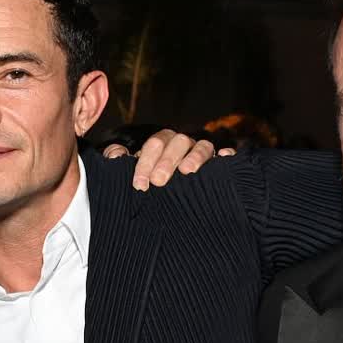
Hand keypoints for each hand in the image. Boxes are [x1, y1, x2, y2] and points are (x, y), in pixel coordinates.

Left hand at [107, 129, 235, 188]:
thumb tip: (115, 155)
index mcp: (162, 143)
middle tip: (158, 182)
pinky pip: (226, 157)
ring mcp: (202, 154)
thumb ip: (118, 159)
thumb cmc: (148, 182)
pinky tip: (225, 159)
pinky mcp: (220, 166)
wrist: (168, 200)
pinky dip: (226, 156)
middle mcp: (183, 145)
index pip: (155, 144)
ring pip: (202, 146)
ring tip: (187, 171)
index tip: (140, 185)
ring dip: (195, 156)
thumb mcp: (131, 171)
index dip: (146, 163)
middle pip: (178, 142)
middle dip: (167, 161)